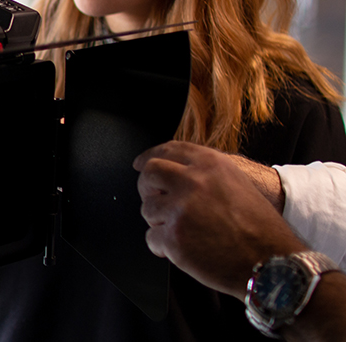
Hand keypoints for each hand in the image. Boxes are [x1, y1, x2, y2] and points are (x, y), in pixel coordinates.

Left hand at [133, 141, 305, 298]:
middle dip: (146, 187)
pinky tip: (180, 249)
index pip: (168, 150)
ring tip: (182, 231)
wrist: (273, 264)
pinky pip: (151, 238)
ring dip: (158, 221)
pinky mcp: (174, 238)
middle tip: (153, 200)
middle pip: (149, 174)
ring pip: (147, 208)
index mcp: (210, 164)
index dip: (150, 156)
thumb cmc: (260, 229)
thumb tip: (173, 171)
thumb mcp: (237, 183)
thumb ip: (204, 173)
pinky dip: (161, 246)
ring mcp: (180, 210)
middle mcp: (193, 182)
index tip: (140, 163)